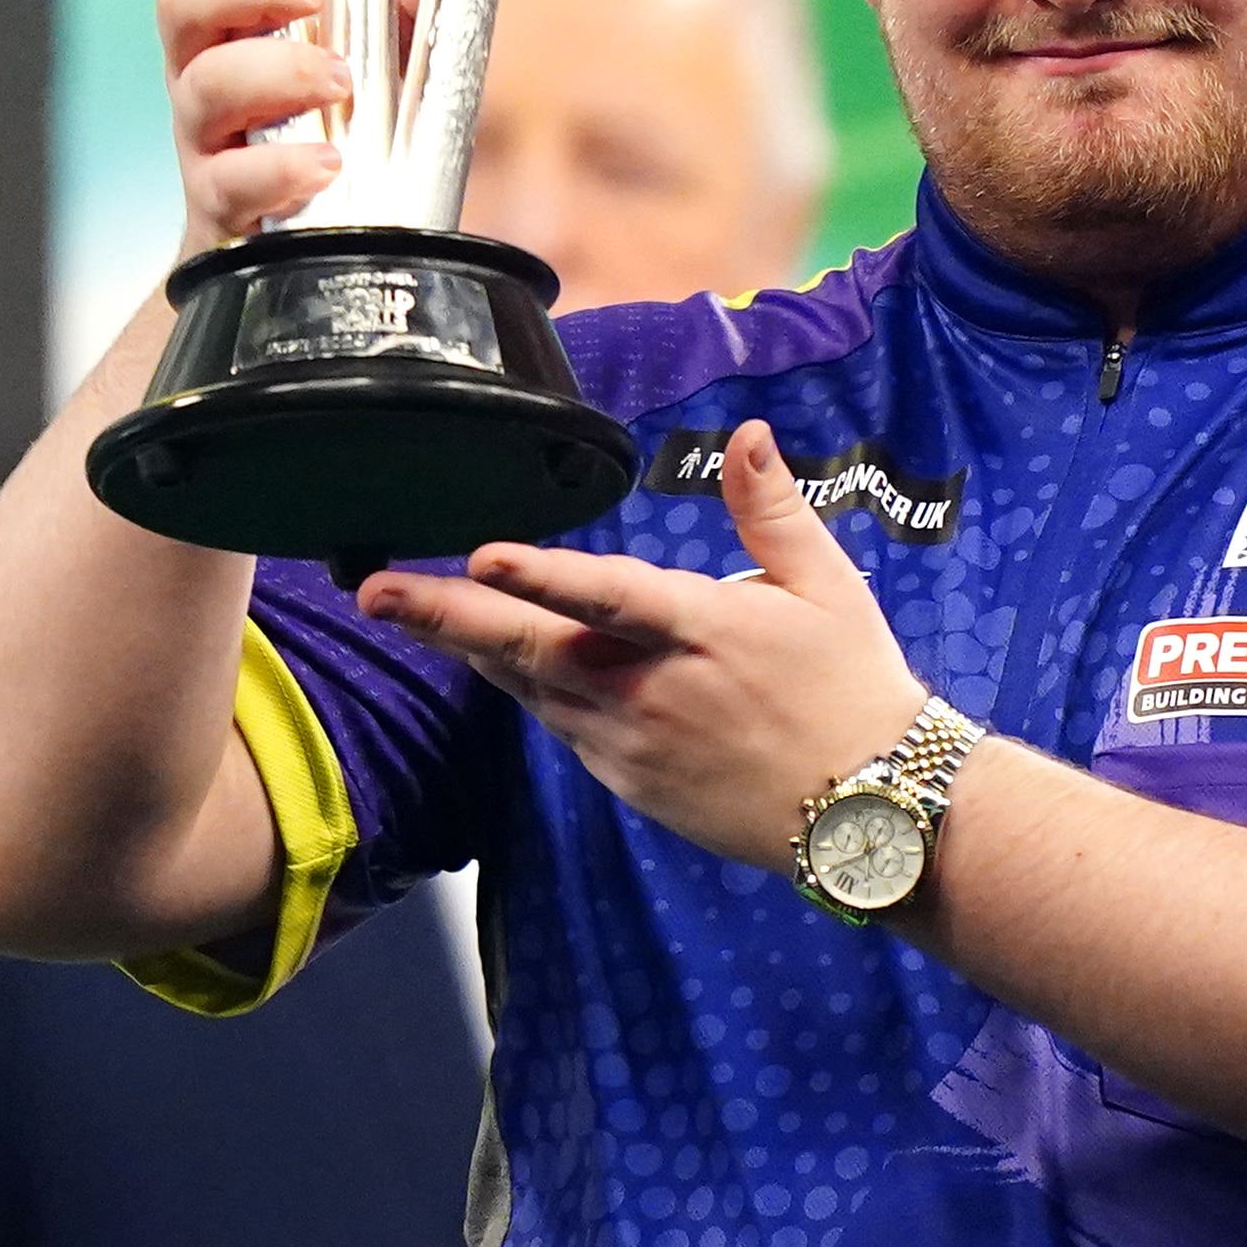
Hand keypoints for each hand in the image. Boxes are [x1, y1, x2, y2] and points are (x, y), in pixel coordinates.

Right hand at [146, 0, 420, 255]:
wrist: (302, 283)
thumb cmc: (346, 162)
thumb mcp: (391, 82)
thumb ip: (403, 28)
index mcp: (247, 23)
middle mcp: (210, 70)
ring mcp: (206, 138)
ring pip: (202, 83)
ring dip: (275, 71)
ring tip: (338, 83)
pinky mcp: (218, 208)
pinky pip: (229, 180)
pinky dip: (279, 167)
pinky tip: (324, 166)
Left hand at [356, 419, 929, 870]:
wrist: (873, 813)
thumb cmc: (853, 688)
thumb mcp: (828, 588)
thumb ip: (772, 510)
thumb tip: (750, 432)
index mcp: (704, 632)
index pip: (608, 597)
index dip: (541, 577)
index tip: (481, 554)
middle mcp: (654, 691)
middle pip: (533, 649)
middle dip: (447, 617)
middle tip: (373, 591)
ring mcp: (633, 744)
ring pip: (530, 687)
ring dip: (466, 647)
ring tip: (401, 607)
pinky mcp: (628, 781)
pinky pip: (559, 725)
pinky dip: (520, 687)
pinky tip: (481, 657)